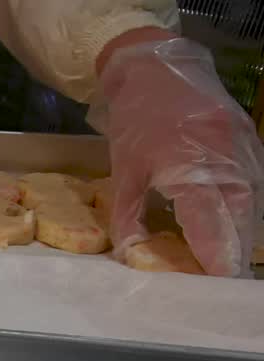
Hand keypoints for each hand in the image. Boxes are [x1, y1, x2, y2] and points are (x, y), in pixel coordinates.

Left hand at [89, 32, 263, 277]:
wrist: (155, 67)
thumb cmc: (135, 119)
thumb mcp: (124, 170)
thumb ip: (129, 214)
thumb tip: (130, 252)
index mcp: (190, 165)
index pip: (210, 220)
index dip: (215, 253)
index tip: (217, 279)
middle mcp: (225, 157)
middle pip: (239, 215)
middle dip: (232, 249)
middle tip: (224, 277)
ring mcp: (242, 146)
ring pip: (251, 200)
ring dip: (241, 230)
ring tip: (229, 258)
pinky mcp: (249, 139)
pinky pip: (253, 181)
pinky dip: (244, 206)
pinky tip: (234, 223)